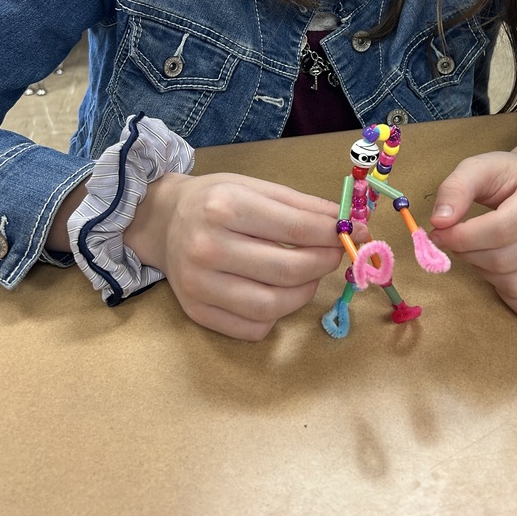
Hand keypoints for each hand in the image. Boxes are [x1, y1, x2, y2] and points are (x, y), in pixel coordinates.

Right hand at [125, 172, 341, 339]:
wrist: (163, 221)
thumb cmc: (215, 200)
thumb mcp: (255, 187)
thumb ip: (304, 206)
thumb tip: (350, 224)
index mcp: (225, 207)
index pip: (296, 229)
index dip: (333, 235)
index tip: (353, 233)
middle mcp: (208, 247)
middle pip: (289, 270)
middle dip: (324, 263)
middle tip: (334, 255)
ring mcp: (199, 284)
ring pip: (273, 306)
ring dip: (305, 292)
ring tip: (309, 274)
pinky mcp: (197, 312)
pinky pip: (253, 328)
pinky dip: (277, 314)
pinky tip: (278, 292)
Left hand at [429, 149, 516, 319]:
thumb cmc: (510, 178)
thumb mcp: (479, 168)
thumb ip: (455, 189)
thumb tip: (440, 222)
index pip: (503, 229)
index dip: (464, 237)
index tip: (441, 234)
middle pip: (506, 260)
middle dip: (470, 255)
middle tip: (457, 242)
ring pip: (516, 286)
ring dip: (485, 273)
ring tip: (481, 250)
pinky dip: (504, 293)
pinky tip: (500, 268)